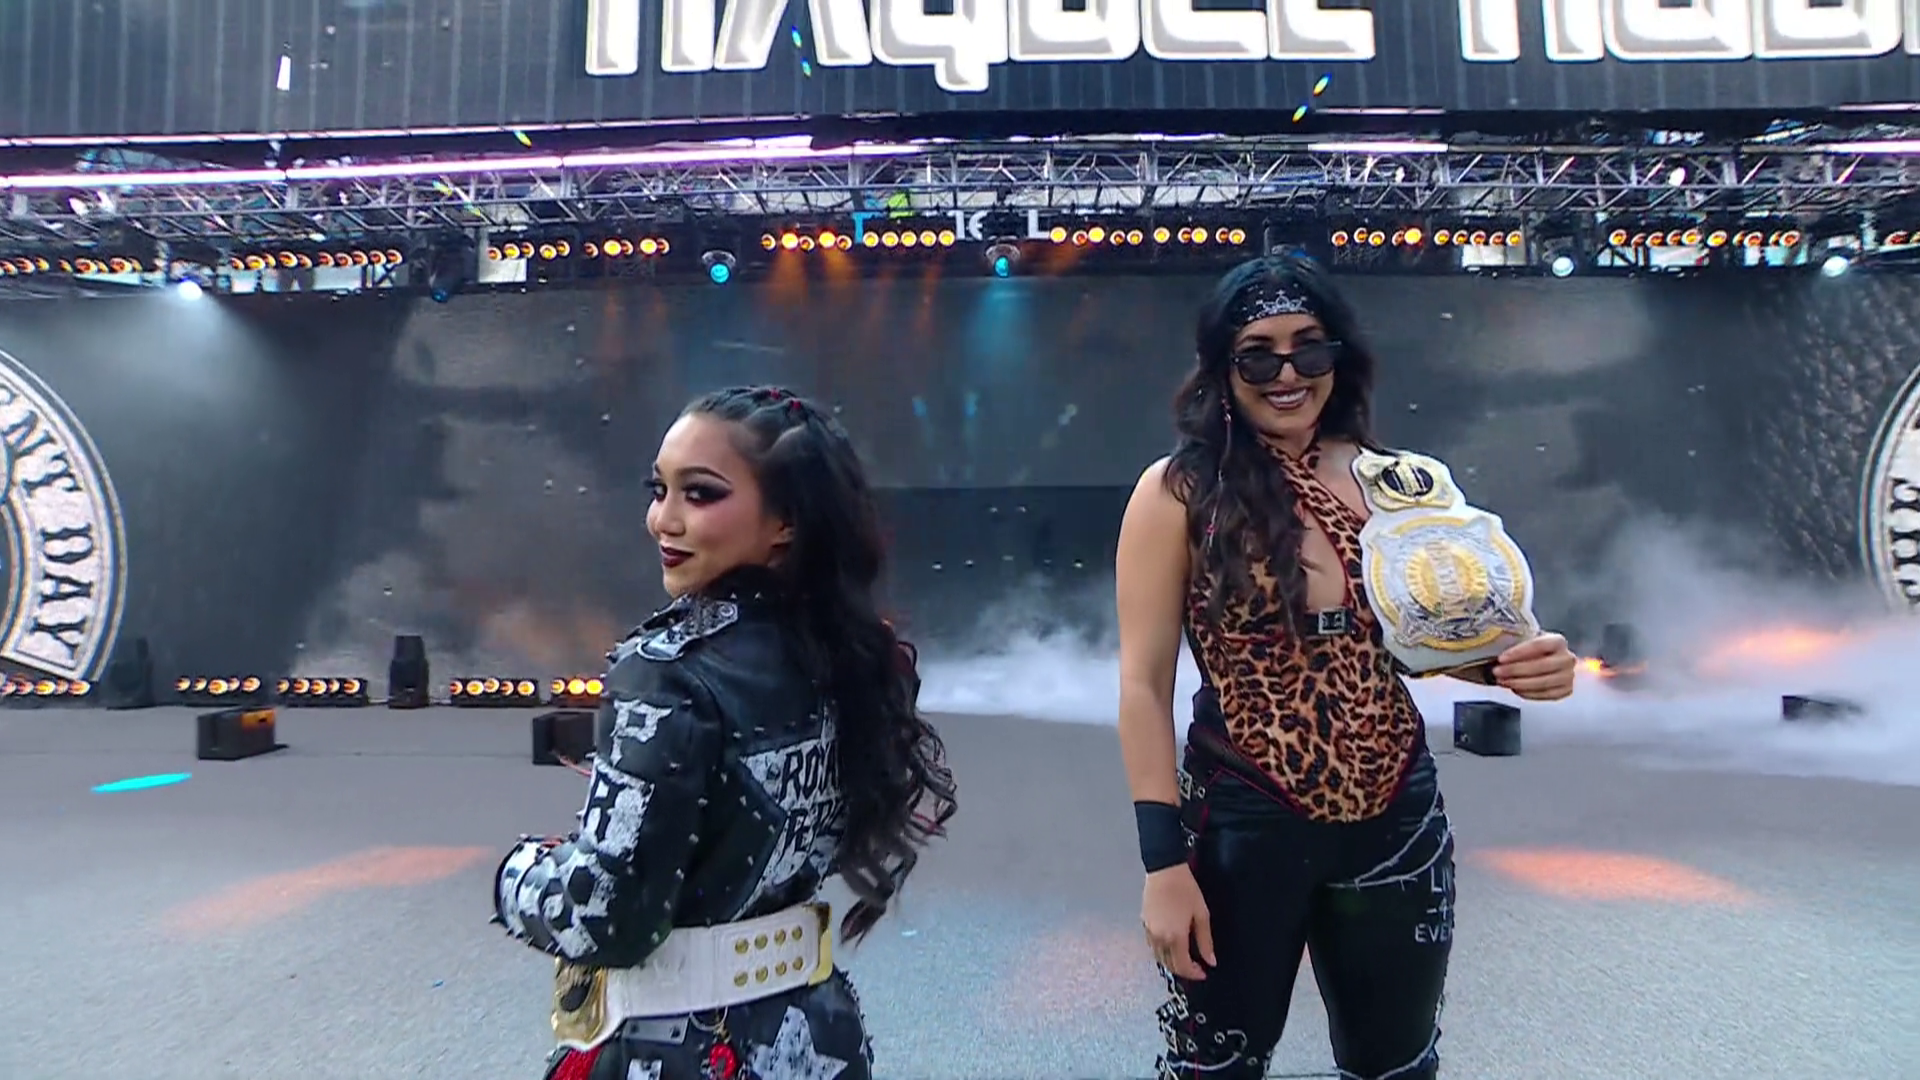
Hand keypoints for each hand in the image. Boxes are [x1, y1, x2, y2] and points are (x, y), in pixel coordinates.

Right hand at [1141, 863, 1214, 980]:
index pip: (1183, 966)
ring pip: (1159, 958)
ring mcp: (1149, 932)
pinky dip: (1162, 952)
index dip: (1194, 973)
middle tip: (1196, 967)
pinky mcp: (1144, 924)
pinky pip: (1153, 946)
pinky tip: (1171, 946)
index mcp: (1175, 937)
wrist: (1164, 870)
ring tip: (1184, 958)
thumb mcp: (1201, 914)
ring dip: (1172, 962)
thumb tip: (1211, 960)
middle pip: (1170, 965)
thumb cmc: (1185, 890)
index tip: (1203, 972)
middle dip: (1184, 970)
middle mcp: (1159, 938)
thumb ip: (1205, 940)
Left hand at [1492, 632, 1576, 700]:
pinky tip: (1514, 689)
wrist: (1543, 660)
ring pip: (1544, 683)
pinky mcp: (1565, 691)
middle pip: (1542, 666)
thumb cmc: (1529, 649)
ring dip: (1519, 683)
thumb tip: (1491, 644)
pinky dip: (1528, 693)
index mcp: (1558, 641)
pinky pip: (1546, 695)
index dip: (1519, 652)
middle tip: (1496, 672)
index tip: (1500, 658)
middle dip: (1516, 670)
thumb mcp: (1523, 640)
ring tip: (1502, 681)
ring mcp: (1568, 676)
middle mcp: (1567, 658)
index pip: (1539, 645)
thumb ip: (1513, 641)